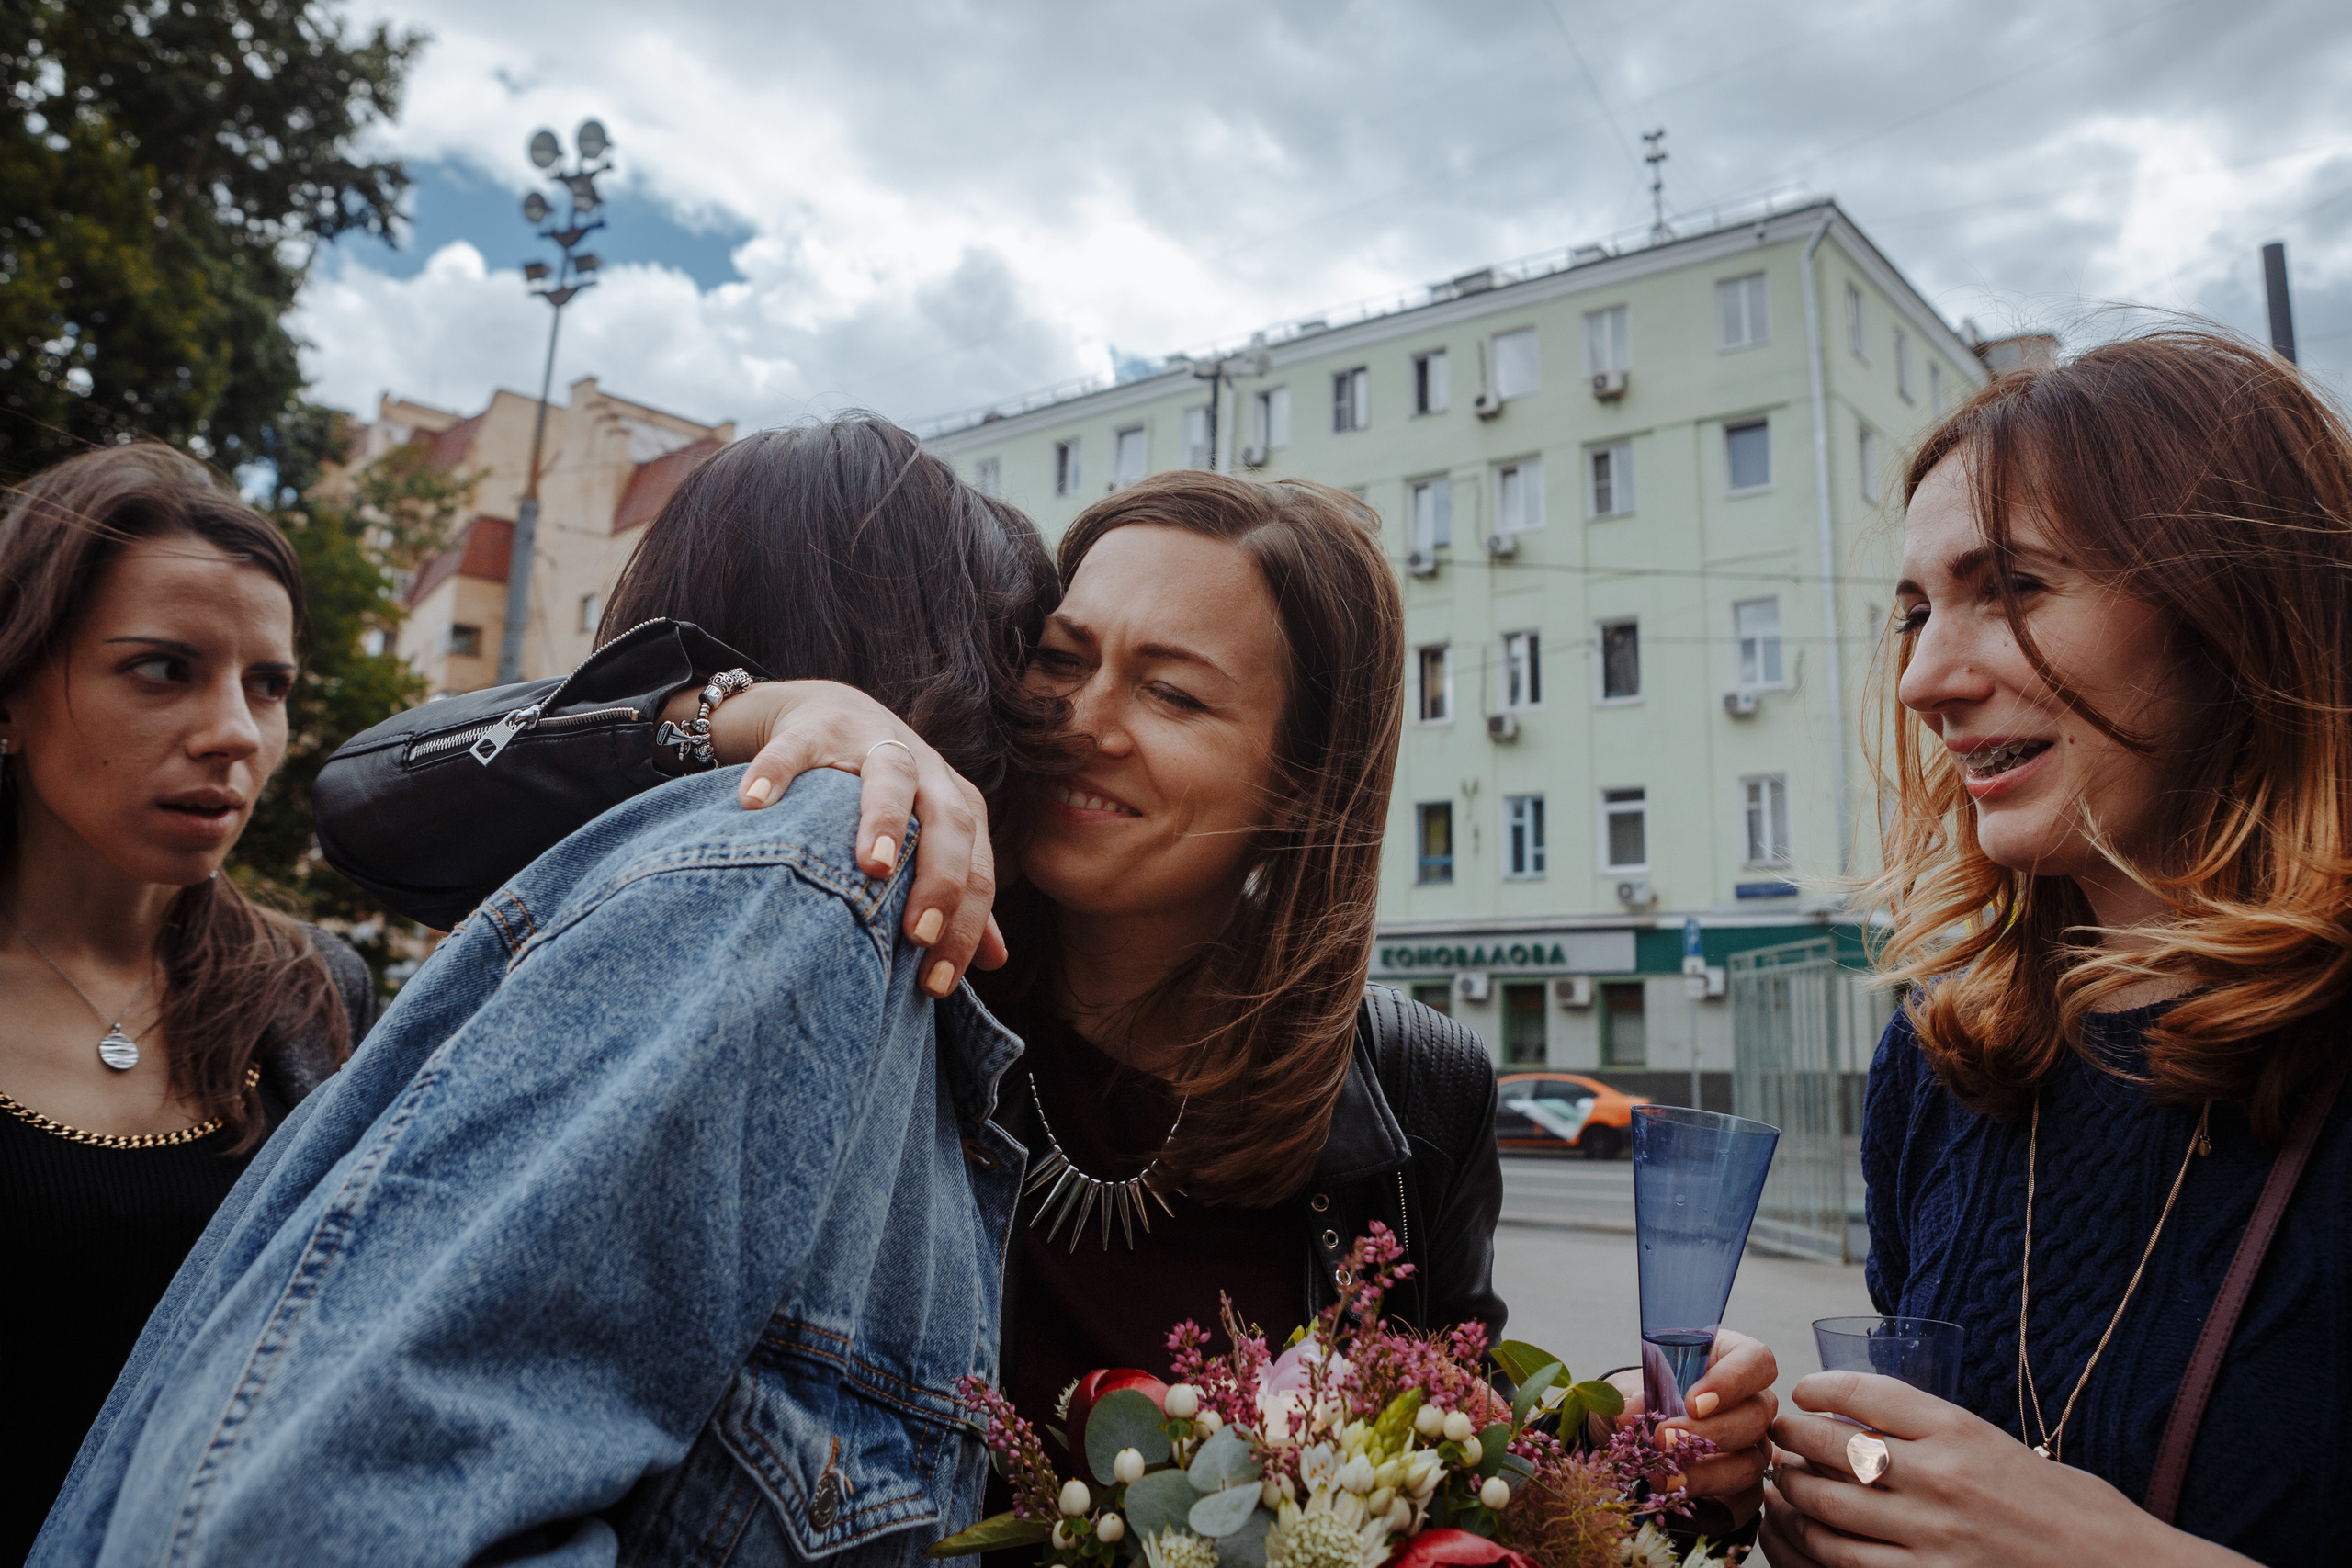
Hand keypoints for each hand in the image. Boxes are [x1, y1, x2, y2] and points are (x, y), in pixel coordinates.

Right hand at [668, 681, 1005, 996]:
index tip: (935, 983)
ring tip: (872, 867)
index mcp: (956, 803)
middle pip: (949, 819)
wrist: (831, 711)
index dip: (964, 925)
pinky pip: (797, 749)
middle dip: (941, 876)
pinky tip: (755, 805)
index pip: (976, 868)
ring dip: (886, 819)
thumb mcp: (927, 836)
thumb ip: (959, 894)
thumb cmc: (885, 795)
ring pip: (889, 775)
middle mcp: (925, 769)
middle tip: (920, 933)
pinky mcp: (816, 726)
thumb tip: (997, 961)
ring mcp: (871, 741)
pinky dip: (777, 772)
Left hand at [1608, 1327, 1776, 1524]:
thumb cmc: (1637, 1401)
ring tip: (1662, 1477)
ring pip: (1751, 1461)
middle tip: (1664, 1440)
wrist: (1627, 1442)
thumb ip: (1627, 1394)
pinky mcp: (1744, 1486)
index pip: (1756, 1361)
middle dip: (1710, 1433)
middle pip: (1757, 1415)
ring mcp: (1752, 1446)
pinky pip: (1744, 1499)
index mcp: (1727, 1362)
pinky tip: (1675, 1497)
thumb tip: (1633, 1410)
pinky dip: (1710, 1503)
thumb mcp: (1625, 1389)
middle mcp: (1749, 1403)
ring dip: (1707, 1474)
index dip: (1732, 1381)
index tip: (1693, 1403)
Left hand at [1762, 1372, 2253, 1567]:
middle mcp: (1943, 1479)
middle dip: (1790, 1439)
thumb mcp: (2009, 1449)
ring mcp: (1935, 1537)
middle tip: (1776, 1435)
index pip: (1867, 1394)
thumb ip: (1943, 1435)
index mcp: (1965, 1432)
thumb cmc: (2074, 1512)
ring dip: (1792, 1494)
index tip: (1805, 1391)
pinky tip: (1807, 1535)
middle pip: (1832, 1448)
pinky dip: (1816, 1545)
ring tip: (1780, 1485)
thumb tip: (1874, 1425)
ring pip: (1828, 1509)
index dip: (1822, 1388)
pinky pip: (1849, 1564)